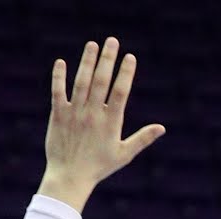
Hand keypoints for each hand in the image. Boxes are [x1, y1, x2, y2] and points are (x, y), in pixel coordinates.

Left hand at [38, 37, 165, 210]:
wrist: (70, 176)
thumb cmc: (99, 166)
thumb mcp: (125, 154)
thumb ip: (143, 138)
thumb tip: (162, 128)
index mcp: (111, 122)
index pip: (121, 92)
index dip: (126, 73)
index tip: (130, 57)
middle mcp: (93, 114)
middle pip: (101, 81)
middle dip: (108, 59)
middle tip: (112, 41)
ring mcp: (74, 113)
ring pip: (81, 82)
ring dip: (87, 61)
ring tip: (93, 44)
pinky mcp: (58, 115)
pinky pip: (58, 91)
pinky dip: (59, 77)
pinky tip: (62, 62)